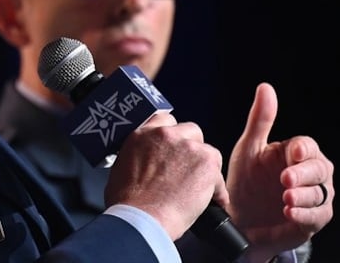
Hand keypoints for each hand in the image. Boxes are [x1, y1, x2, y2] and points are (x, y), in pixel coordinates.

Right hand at [105, 113, 227, 240]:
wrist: (141, 218)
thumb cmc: (127, 202)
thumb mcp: (121, 168)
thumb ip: (137, 156)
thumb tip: (145, 164)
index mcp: (142, 134)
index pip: (164, 120)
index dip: (173, 135)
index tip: (174, 146)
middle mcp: (165, 135)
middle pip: (190, 131)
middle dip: (190, 149)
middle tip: (185, 170)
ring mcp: (187, 146)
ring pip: (207, 151)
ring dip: (203, 168)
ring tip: (197, 189)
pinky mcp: (206, 161)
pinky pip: (218, 174)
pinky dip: (216, 189)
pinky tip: (211, 202)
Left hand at [226, 83, 334, 262]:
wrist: (239, 218)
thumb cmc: (246, 181)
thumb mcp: (249, 149)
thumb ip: (260, 120)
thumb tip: (266, 87)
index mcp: (295, 154)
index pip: (308, 146)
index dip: (304, 149)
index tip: (294, 152)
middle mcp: (310, 174)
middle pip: (320, 169)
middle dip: (304, 174)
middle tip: (285, 179)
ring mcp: (314, 197)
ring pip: (321, 193)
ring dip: (304, 196)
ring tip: (285, 198)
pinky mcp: (312, 220)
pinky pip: (317, 216)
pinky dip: (304, 214)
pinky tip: (289, 213)